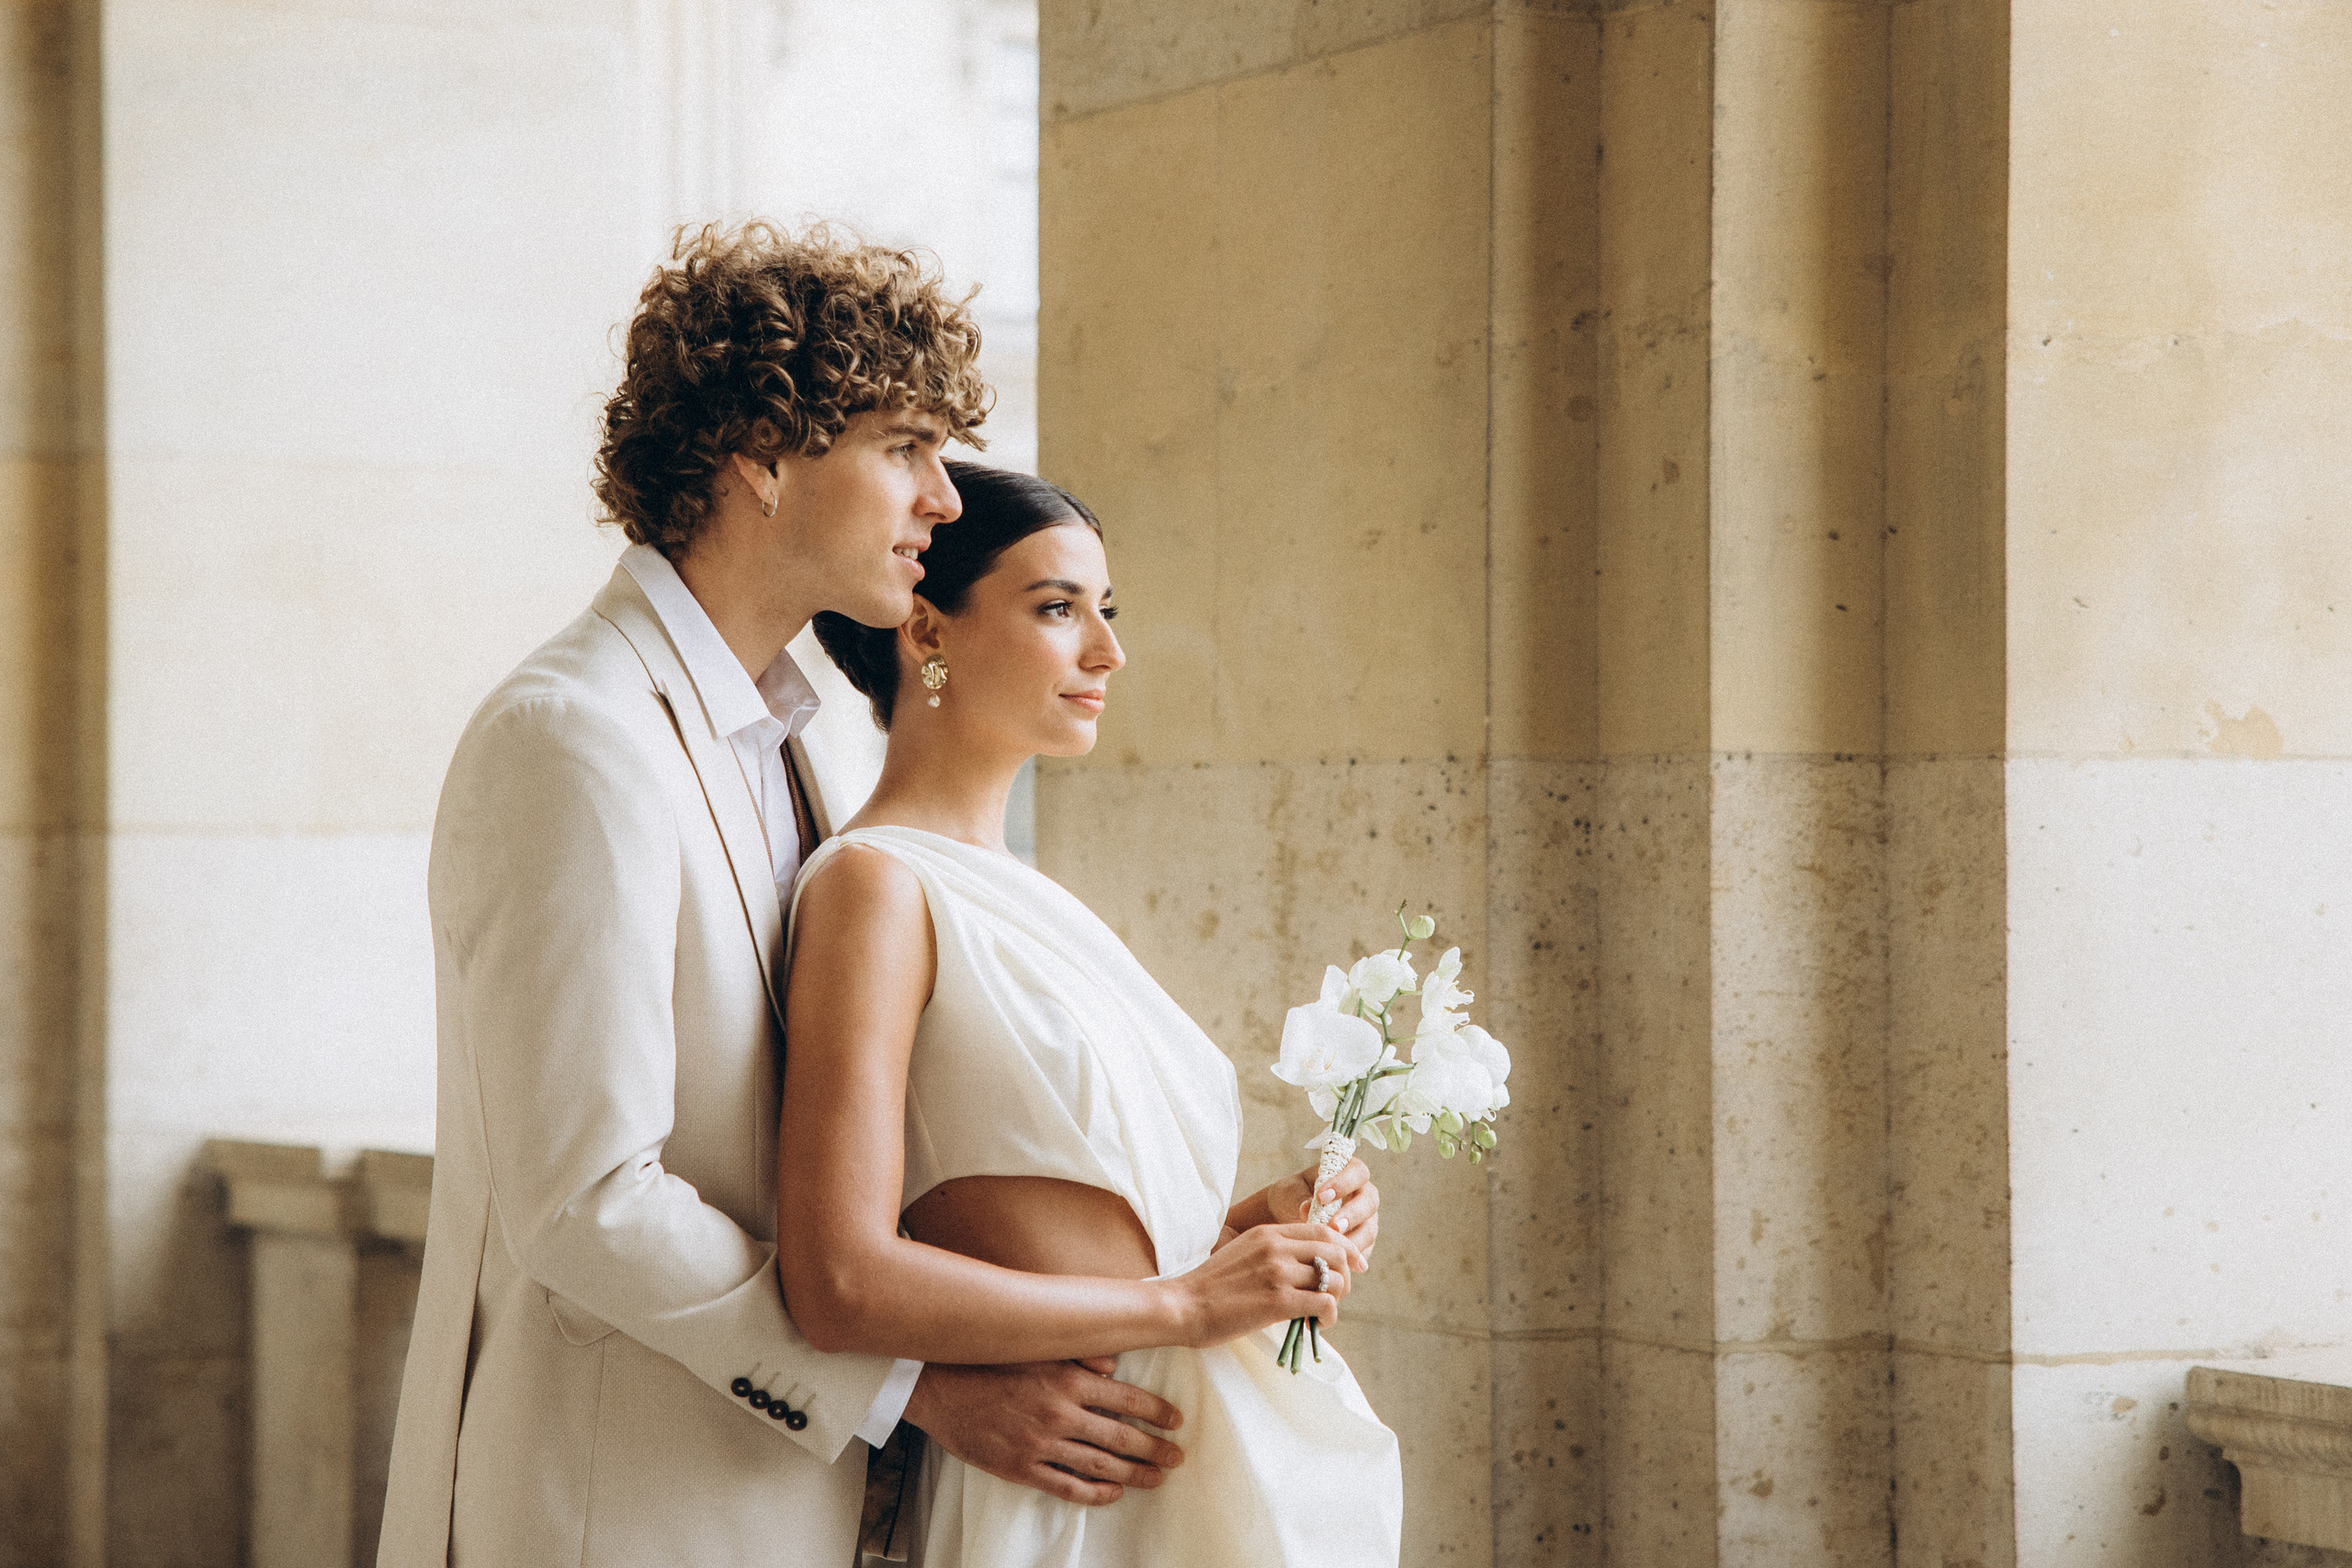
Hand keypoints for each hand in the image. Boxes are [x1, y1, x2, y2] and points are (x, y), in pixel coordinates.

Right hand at [902, 1359, 1184, 1505]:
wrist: (938, 1385)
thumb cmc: (988, 1360)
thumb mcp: (1036, 1346)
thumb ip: (1079, 1354)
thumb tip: (1114, 1363)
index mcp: (1067, 1379)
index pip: (1127, 1398)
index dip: (1156, 1412)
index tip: (1176, 1420)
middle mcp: (1060, 1413)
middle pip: (1122, 1437)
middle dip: (1155, 1448)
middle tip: (1178, 1456)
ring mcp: (1041, 1444)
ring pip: (1101, 1465)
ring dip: (1135, 1473)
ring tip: (1157, 1477)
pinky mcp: (1021, 1467)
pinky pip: (1066, 1486)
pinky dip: (1095, 1492)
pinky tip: (1114, 1492)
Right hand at [1174, 1221, 1353, 1346]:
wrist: (1183, 1306)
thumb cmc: (1211, 1286)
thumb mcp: (1243, 1252)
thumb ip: (1273, 1252)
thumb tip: (1307, 1266)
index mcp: (1268, 1233)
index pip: (1324, 1231)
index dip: (1347, 1248)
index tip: (1356, 1264)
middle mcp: (1276, 1247)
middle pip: (1336, 1252)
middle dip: (1346, 1275)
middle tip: (1336, 1295)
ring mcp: (1278, 1273)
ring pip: (1334, 1279)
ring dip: (1338, 1298)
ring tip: (1324, 1312)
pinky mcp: (1278, 1301)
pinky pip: (1324, 1304)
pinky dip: (1329, 1316)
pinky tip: (1317, 1324)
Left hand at [1260, 1157, 1379, 1269]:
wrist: (1286, 1216)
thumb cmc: (1291, 1196)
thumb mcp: (1291, 1192)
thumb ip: (1301, 1197)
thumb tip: (1307, 1209)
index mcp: (1350, 1172)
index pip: (1357, 1172)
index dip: (1344, 1183)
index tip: (1321, 1196)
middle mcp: (1363, 1196)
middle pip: (1369, 1202)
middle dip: (1352, 1215)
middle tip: (1333, 1226)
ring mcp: (1366, 1220)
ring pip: (1369, 1230)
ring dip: (1352, 1240)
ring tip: (1332, 1248)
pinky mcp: (1362, 1244)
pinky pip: (1362, 1253)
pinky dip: (1349, 1259)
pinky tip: (1335, 1263)